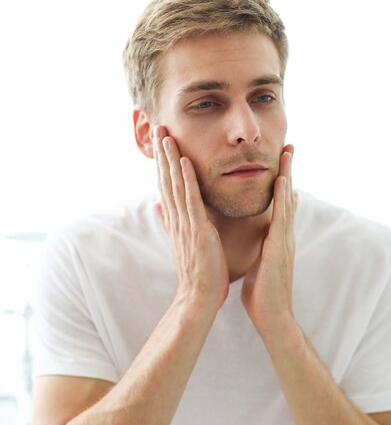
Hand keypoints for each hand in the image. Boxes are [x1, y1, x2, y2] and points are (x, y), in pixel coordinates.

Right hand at [153, 126, 229, 310]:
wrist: (198, 298)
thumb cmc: (196, 273)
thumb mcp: (181, 243)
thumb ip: (170, 222)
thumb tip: (158, 206)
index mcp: (176, 221)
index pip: (166, 186)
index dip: (162, 163)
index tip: (160, 141)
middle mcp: (177, 219)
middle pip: (166, 180)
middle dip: (162, 153)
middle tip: (157, 126)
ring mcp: (186, 224)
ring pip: (175, 186)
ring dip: (170, 159)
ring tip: (166, 135)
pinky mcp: (197, 231)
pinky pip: (191, 201)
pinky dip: (187, 180)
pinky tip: (184, 161)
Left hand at [241, 146, 295, 341]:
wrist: (271, 317)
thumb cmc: (261, 294)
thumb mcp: (257, 263)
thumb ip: (258, 247)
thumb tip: (255, 240)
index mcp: (275, 239)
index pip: (278, 205)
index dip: (280, 183)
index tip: (279, 162)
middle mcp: (283, 236)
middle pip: (286, 197)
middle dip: (288, 171)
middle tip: (288, 146)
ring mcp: (284, 241)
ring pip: (287, 202)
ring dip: (288, 176)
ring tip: (288, 152)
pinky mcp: (280, 249)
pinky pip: (281, 219)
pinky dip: (283, 199)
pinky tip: (283, 182)